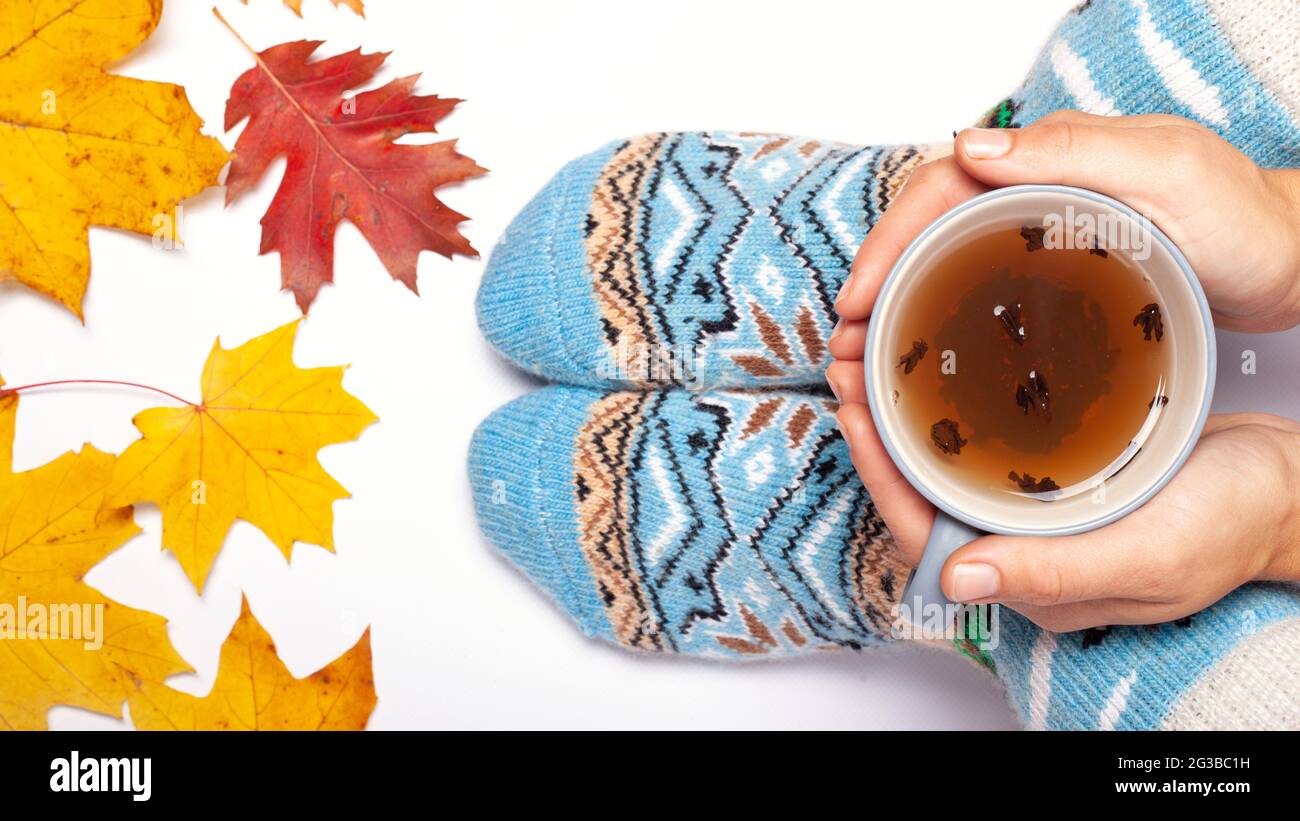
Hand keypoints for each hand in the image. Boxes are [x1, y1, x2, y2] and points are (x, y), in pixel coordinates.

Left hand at [826, 110, 1299, 630]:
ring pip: (945, 462)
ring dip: (905, 412)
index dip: (878, 474)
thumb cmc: (1228, 528)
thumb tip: (956, 581)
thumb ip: (1054, 571)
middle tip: (849, 362)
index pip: (923, 529)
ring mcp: (1034, 506)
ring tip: (876, 353)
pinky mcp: (1056, 468)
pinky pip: (984, 439)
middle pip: (920, 489)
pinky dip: (952, 402)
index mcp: (1026, 576)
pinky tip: (941, 360)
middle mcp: (1017, 543)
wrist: (1288, 488)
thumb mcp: (1148, 555)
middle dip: (876, 431)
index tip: (850, 410)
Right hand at [832, 110, 1299, 338]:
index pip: (937, 191)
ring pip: (942, 267)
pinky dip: (937, 326)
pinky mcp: (1051, 280)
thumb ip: (1072, 152)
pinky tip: (924, 363)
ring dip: (896, 313)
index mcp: (1045, 160)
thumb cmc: (1242, 218)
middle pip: (926, 233)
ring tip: (866, 367)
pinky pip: (975, 294)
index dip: (887, 245)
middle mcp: (1031, 194)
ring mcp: (1038, 238)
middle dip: (875, 287)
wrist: (1291, 268)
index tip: (856, 303)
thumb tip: (967, 146)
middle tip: (846, 349)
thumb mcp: (1166, 173)